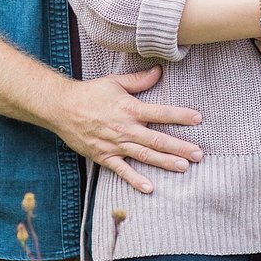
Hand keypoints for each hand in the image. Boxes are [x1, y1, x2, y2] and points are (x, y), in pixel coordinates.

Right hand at [59, 65, 202, 195]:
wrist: (61, 108)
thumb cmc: (90, 93)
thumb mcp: (115, 82)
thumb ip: (139, 80)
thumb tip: (159, 71)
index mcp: (130, 108)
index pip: (161, 113)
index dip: (180, 116)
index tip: (198, 119)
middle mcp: (125, 128)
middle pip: (157, 139)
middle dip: (180, 147)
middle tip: (199, 154)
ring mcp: (115, 144)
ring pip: (145, 155)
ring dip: (165, 162)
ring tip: (184, 167)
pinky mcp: (104, 156)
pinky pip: (122, 170)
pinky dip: (135, 179)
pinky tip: (150, 188)